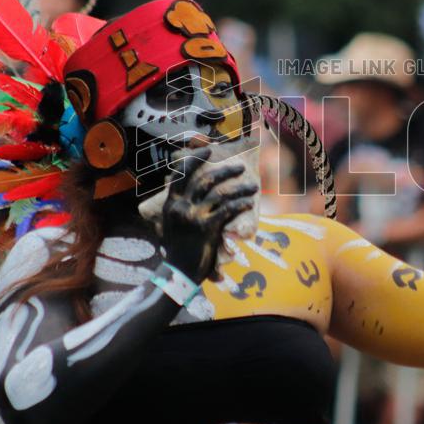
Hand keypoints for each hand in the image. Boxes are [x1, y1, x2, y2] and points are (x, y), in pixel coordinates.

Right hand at [162, 147, 257, 281]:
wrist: (178, 273)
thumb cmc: (177, 249)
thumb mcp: (170, 224)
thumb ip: (177, 207)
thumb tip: (187, 192)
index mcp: (171, 203)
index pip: (182, 174)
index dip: (196, 159)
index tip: (208, 150)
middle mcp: (181, 207)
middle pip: (205, 180)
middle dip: (225, 171)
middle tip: (240, 167)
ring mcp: (194, 217)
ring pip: (220, 194)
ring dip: (239, 188)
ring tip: (253, 186)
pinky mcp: (207, 229)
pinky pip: (227, 210)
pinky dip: (240, 204)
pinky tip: (249, 202)